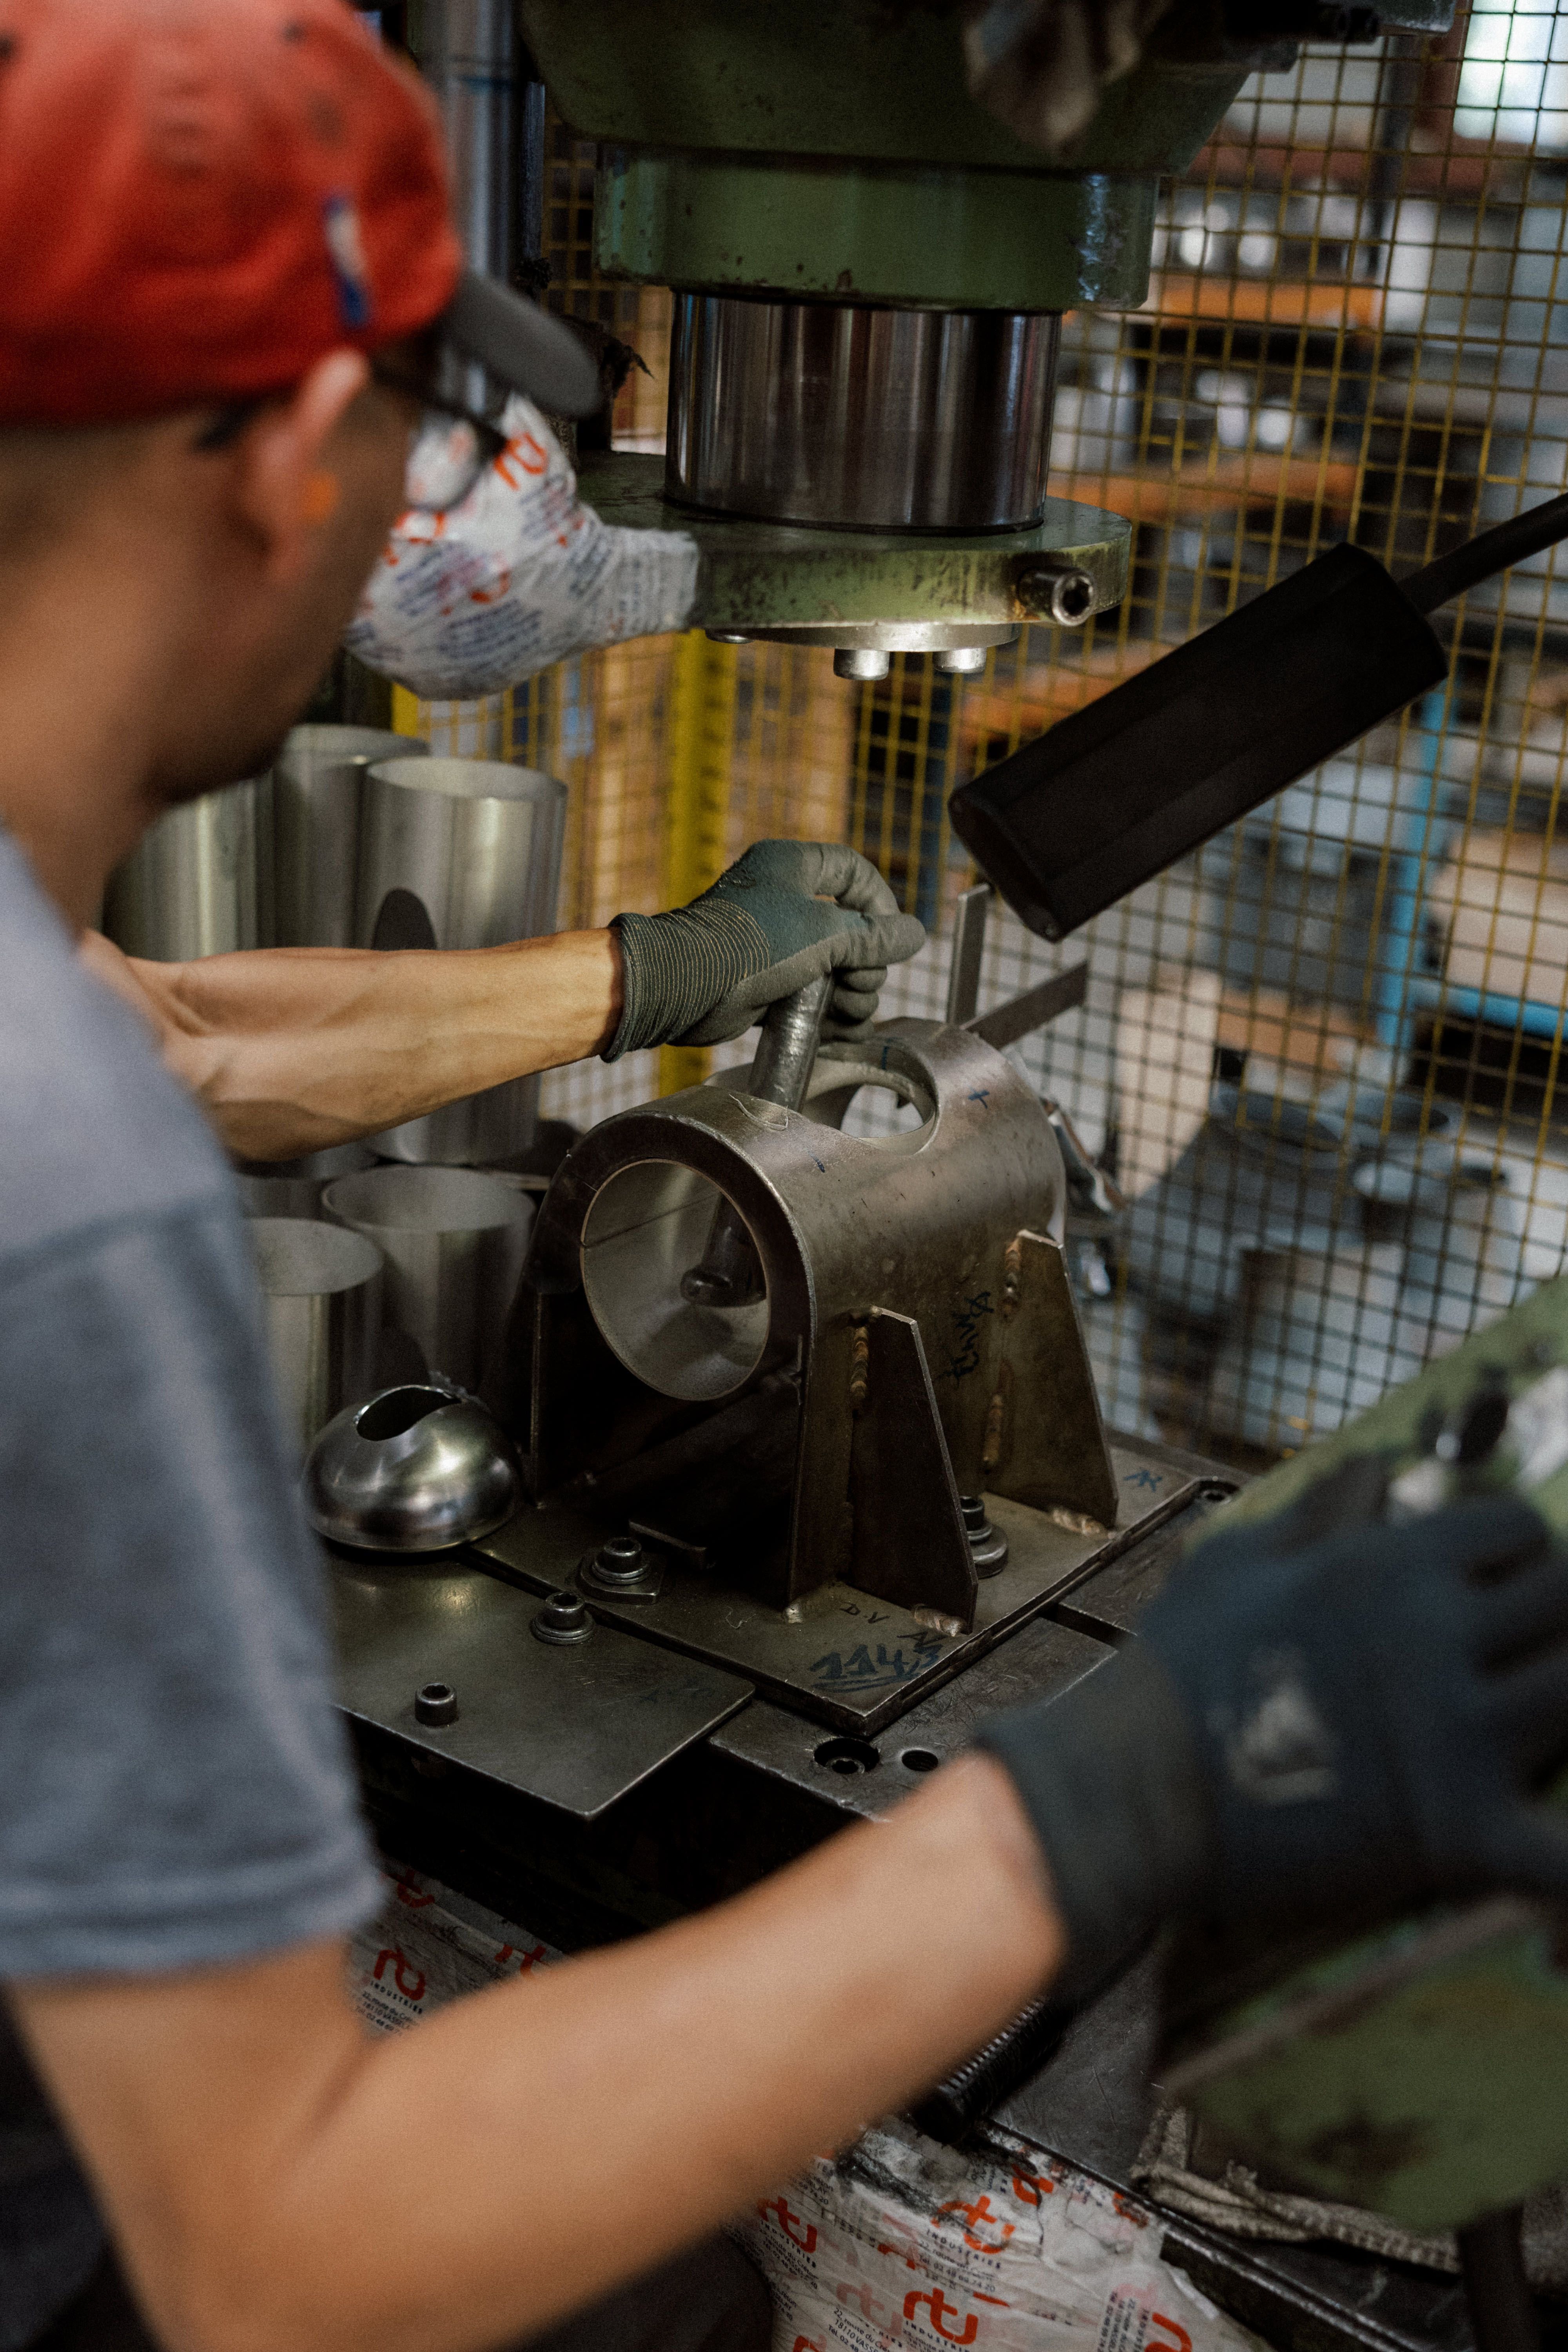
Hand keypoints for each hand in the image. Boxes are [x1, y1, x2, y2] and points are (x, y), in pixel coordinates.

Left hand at [603, 840, 925, 1059]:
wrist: (684, 987)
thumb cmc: (752, 945)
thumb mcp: (824, 935)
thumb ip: (873, 936)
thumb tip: (914, 935)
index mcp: (792, 867)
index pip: (852, 871)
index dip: (880, 901)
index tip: (891, 936)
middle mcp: (781, 899)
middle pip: (849, 927)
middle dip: (865, 964)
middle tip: (862, 985)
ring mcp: (771, 943)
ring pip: (831, 966)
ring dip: (851, 995)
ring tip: (850, 1014)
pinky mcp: (763, 982)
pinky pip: (808, 994)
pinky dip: (827, 1014)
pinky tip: (842, 1033)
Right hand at [978, 1490, 1567, 1996]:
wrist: (1133, 1790)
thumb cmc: (1174, 1667)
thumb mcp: (1236, 1558)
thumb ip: (1322, 1511)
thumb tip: (1377, 1468)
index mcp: (1388, 1567)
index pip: (1523, 1533)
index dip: (1518, 1552)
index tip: (1493, 1580)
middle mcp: (1438, 1640)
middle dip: (1555, 1618)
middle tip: (1515, 1650)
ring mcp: (1458, 1740)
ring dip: (1563, 1707)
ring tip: (1516, 1722)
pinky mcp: (1460, 1837)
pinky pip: (1566, 1858)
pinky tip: (1560, 1854)